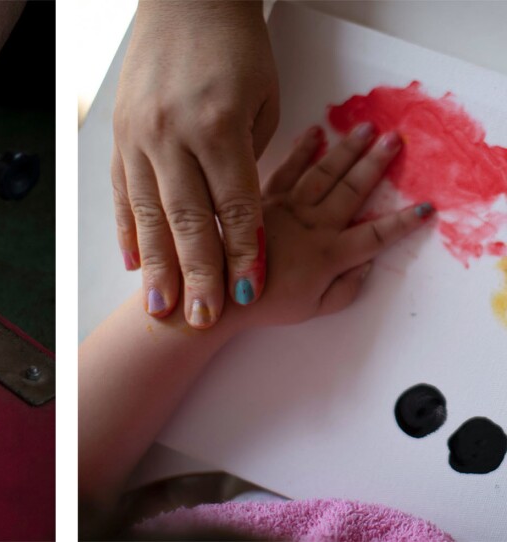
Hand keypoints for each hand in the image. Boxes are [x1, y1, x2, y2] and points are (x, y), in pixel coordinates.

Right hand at [112, 1, 278, 328]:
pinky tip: (133, 262)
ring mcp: (138, 137)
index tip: (248, 291)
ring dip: (156, 265)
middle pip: (187, 221)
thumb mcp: (262, 100)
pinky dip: (127, 231)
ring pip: (148, 214)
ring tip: (160, 305)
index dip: (244, 253)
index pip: (234, 206)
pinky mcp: (118, 136)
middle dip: (198, 275)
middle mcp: (171, 136)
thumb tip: (238, 209)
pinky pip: (122, 192)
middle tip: (202, 318)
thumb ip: (249, 160)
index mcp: (217, 125)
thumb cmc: (234, 45)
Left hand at [234, 123, 433, 328]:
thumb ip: (346, 290)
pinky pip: (286, 169)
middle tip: (397, 139)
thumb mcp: (313, 310)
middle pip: (352, 190)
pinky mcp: (261, 199)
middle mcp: (312, 225)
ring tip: (367, 128)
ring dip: (347, 149)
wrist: (219, 293)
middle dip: (377, 164)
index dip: (403, 223)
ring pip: (324, 172)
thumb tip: (368, 264)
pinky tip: (316, 132)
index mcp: (329, 255)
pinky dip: (301, 150)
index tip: (427, 207)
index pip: (376, 235)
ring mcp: (286, 208)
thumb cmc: (265, 306)